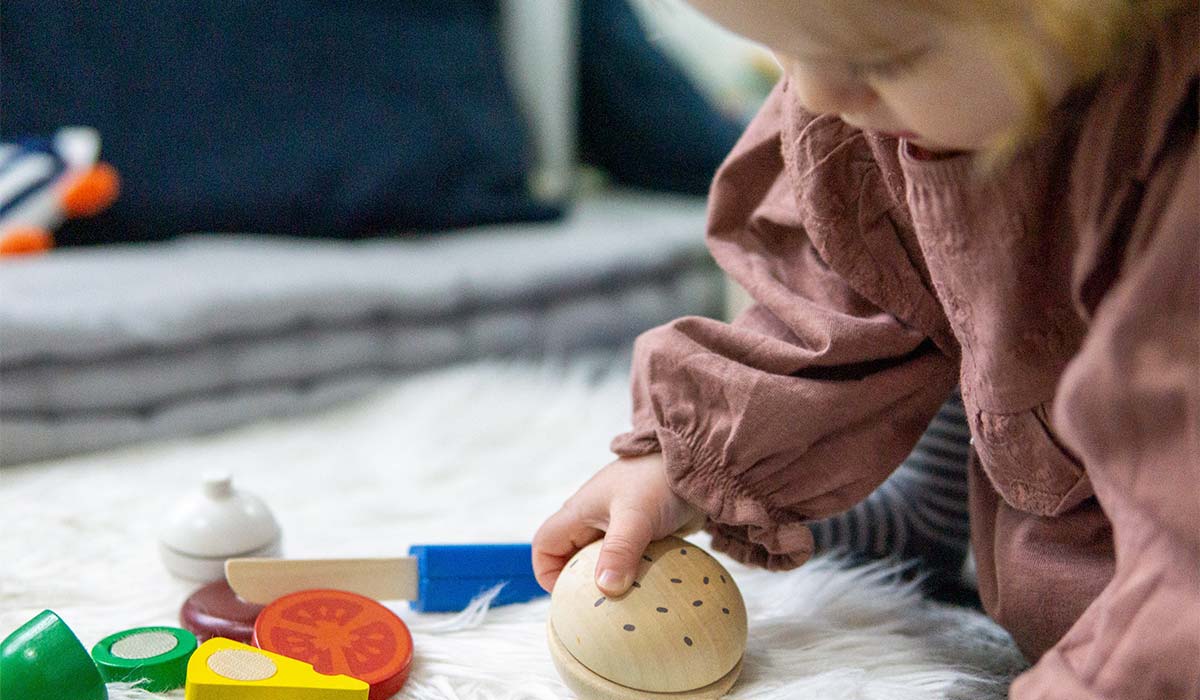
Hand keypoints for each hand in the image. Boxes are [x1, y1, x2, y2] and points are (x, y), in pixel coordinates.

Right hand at [532, 453, 704, 596]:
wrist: (695, 462)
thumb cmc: (657, 481)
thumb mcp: (636, 517)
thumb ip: (619, 551)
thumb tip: (605, 589)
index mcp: (579, 513)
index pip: (545, 545)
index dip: (547, 572)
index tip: (569, 595)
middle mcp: (592, 520)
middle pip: (570, 558)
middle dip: (580, 583)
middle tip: (600, 607)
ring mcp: (617, 526)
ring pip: (600, 561)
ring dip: (609, 580)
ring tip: (625, 602)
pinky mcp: (640, 533)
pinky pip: (625, 560)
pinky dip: (631, 574)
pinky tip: (646, 588)